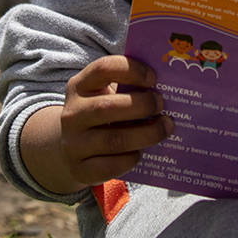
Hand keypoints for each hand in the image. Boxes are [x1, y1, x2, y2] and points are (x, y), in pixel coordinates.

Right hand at [59, 55, 172, 186]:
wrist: (74, 148)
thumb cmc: (101, 116)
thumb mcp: (105, 95)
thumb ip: (127, 88)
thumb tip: (166, 88)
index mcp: (79, 86)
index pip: (102, 69)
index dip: (131, 70)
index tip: (153, 78)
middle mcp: (72, 113)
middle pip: (107, 107)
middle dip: (142, 106)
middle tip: (162, 106)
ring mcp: (72, 143)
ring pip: (114, 140)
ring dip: (146, 134)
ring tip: (165, 128)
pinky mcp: (79, 169)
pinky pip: (110, 166)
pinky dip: (130, 159)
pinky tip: (140, 152)